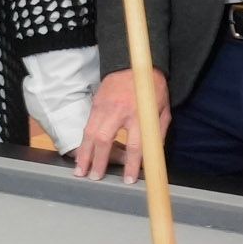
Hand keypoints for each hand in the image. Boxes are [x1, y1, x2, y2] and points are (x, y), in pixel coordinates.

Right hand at [73, 68, 171, 182]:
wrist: (134, 64)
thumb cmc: (152, 88)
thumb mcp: (163, 109)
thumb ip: (158, 131)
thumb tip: (153, 155)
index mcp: (139, 114)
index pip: (135, 144)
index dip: (132, 164)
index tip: (128, 180)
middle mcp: (118, 111)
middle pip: (105, 139)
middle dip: (98, 160)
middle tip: (94, 177)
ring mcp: (104, 106)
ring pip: (90, 133)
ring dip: (84, 153)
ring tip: (80, 171)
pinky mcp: (95, 103)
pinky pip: (87, 126)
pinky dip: (83, 142)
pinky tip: (80, 155)